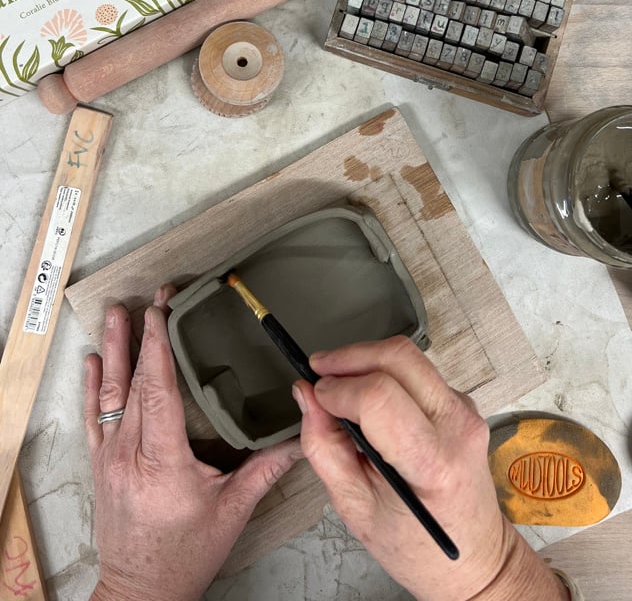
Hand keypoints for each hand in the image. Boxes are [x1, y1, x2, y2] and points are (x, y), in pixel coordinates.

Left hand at [84, 287, 302, 600]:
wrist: (140, 592)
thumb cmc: (184, 555)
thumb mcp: (232, 512)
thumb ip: (265, 470)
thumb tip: (302, 438)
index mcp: (163, 462)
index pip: (159, 392)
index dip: (159, 347)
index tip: (163, 312)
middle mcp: (130, 455)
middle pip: (134, 384)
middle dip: (142, 334)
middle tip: (152, 297)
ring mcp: (111, 459)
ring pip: (110, 395)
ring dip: (113, 350)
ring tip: (115, 313)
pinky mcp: (102, 465)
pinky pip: (93, 418)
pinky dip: (92, 386)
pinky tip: (93, 361)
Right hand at [294, 337, 566, 600]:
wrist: (474, 558)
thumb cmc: (417, 546)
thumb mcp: (355, 507)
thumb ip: (325, 447)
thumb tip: (307, 396)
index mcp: (433, 462)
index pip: (380, 396)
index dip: (338, 388)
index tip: (314, 394)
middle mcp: (457, 425)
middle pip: (399, 357)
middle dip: (349, 356)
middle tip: (318, 371)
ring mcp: (464, 410)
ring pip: (408, 357)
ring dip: (366, 361)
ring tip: (338, 386)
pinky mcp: (461, 403)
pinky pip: (417, 372)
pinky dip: (384, 374)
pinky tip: (366, 400)